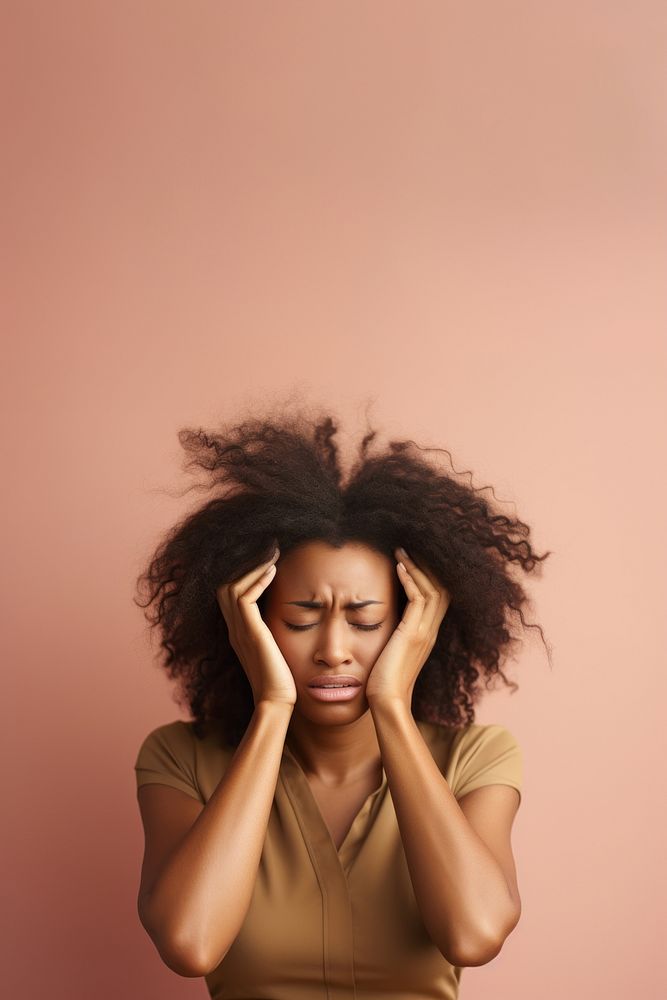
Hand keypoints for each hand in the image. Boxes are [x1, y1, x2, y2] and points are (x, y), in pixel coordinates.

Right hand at [215, 548, 296, 707]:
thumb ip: (273, 632)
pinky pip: (244, 598)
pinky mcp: (250, 633)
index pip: (230, 594)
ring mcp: (239, 631)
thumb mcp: (275, 648)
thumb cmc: (282, 679)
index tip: (266, 560)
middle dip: (245, 565)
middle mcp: (234, 629)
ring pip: (232, 587)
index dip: (244, 574)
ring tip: (272, 554)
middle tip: (268, 550)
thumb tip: (288, 614)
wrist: (276, 701)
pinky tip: (273, 571)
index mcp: (238, 631)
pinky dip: (256, 581)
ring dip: (252, 568)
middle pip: (225, 585)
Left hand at [365, 546, 450, 706]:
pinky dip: (410, 580)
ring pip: (433, 588)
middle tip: (411, 546)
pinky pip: (419, 599)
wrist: (387, 702)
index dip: (431, 574)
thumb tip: (383, 619)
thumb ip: (394, 634)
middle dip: (428, 565)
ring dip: (417, 567)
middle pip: (443, 587)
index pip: (439, 596)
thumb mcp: (392, 651)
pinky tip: (398, 567)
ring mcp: (424, 632)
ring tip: (401, 550)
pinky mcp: (412, 634)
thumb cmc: (383, 680)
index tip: (414, 557)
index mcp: (428, 633)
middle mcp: (431, 630)